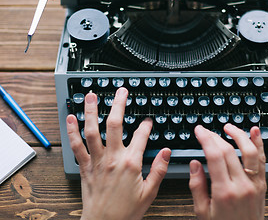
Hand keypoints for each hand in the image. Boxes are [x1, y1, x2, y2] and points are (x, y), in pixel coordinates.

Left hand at [66, 87, 171, 219]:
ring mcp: (97, 161)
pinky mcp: (85, 167)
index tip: (148, 120)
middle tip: (120, 91)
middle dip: (118, 104)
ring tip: (91, 95)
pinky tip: (71, 118)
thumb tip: (165, 151)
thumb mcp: (150, 192)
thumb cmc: (126, 212)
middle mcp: (113, 158)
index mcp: (131, 163)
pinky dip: (72, 131)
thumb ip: (159, 169)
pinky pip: (76, 146)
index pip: (141, 136)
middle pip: (115, 125)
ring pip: (92, 131)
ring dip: (91, 111)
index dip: (146, 125)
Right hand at [189, 124, 266, 219]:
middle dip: (215, 136)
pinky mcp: (262, 185)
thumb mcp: (202, 212)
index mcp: (224, 192)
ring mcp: (255, 184)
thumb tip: (194, 164)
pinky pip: (262, 160)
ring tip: (228, 127)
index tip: (200, 131)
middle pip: (229, 151)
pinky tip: (254, 131)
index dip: (206, 139)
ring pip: (249, 151)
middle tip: (206, 130)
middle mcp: (242, 185)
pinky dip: (259, 143)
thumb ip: (197, 187)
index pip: (215, 156)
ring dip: (239, 135)